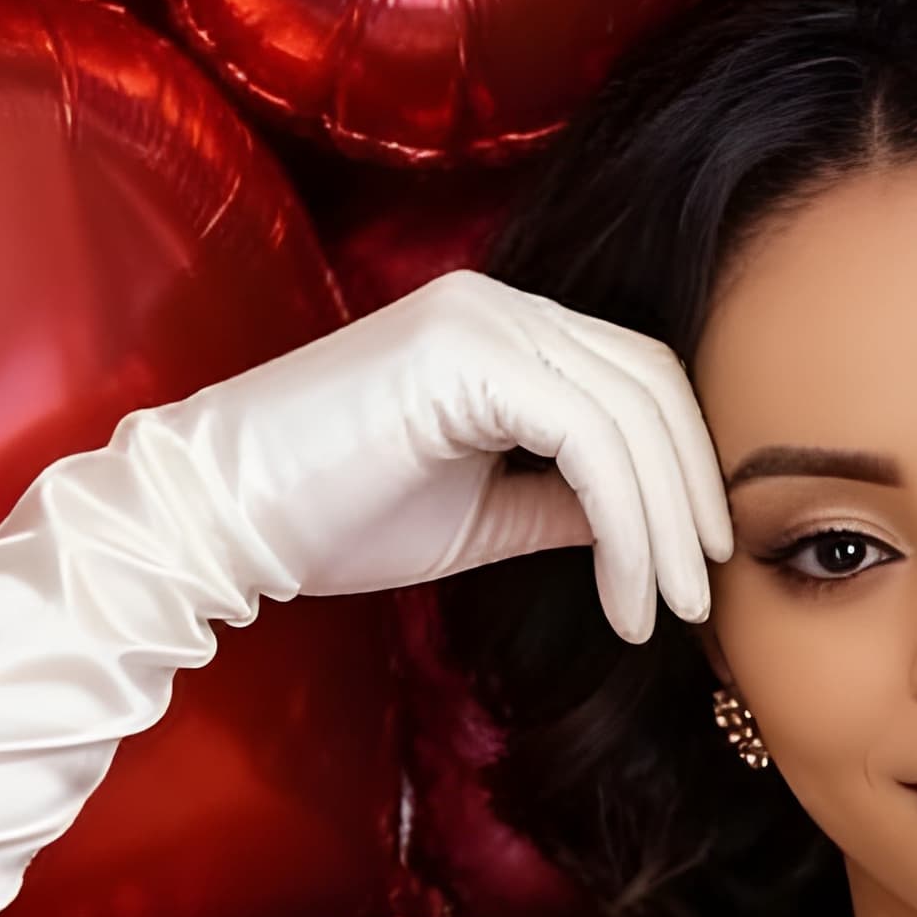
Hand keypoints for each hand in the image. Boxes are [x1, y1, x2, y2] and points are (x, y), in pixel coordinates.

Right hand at [164, 268, 732, 636]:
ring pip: (629, 414)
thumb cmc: (325, 520)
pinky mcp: (463, 356)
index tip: (696, 565)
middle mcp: (498, 305)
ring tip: (667, 612)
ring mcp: (480, 319)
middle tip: (704, 597)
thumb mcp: (478, 515)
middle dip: (690, 497)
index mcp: (501, 328)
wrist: (211, 520)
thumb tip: (640, 526)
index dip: (681, 468)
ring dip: (663, 525)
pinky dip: (624, 522)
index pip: (633, 378)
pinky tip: (622, 595)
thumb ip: (561, 503)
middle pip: (649, 385)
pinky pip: (588, 437)